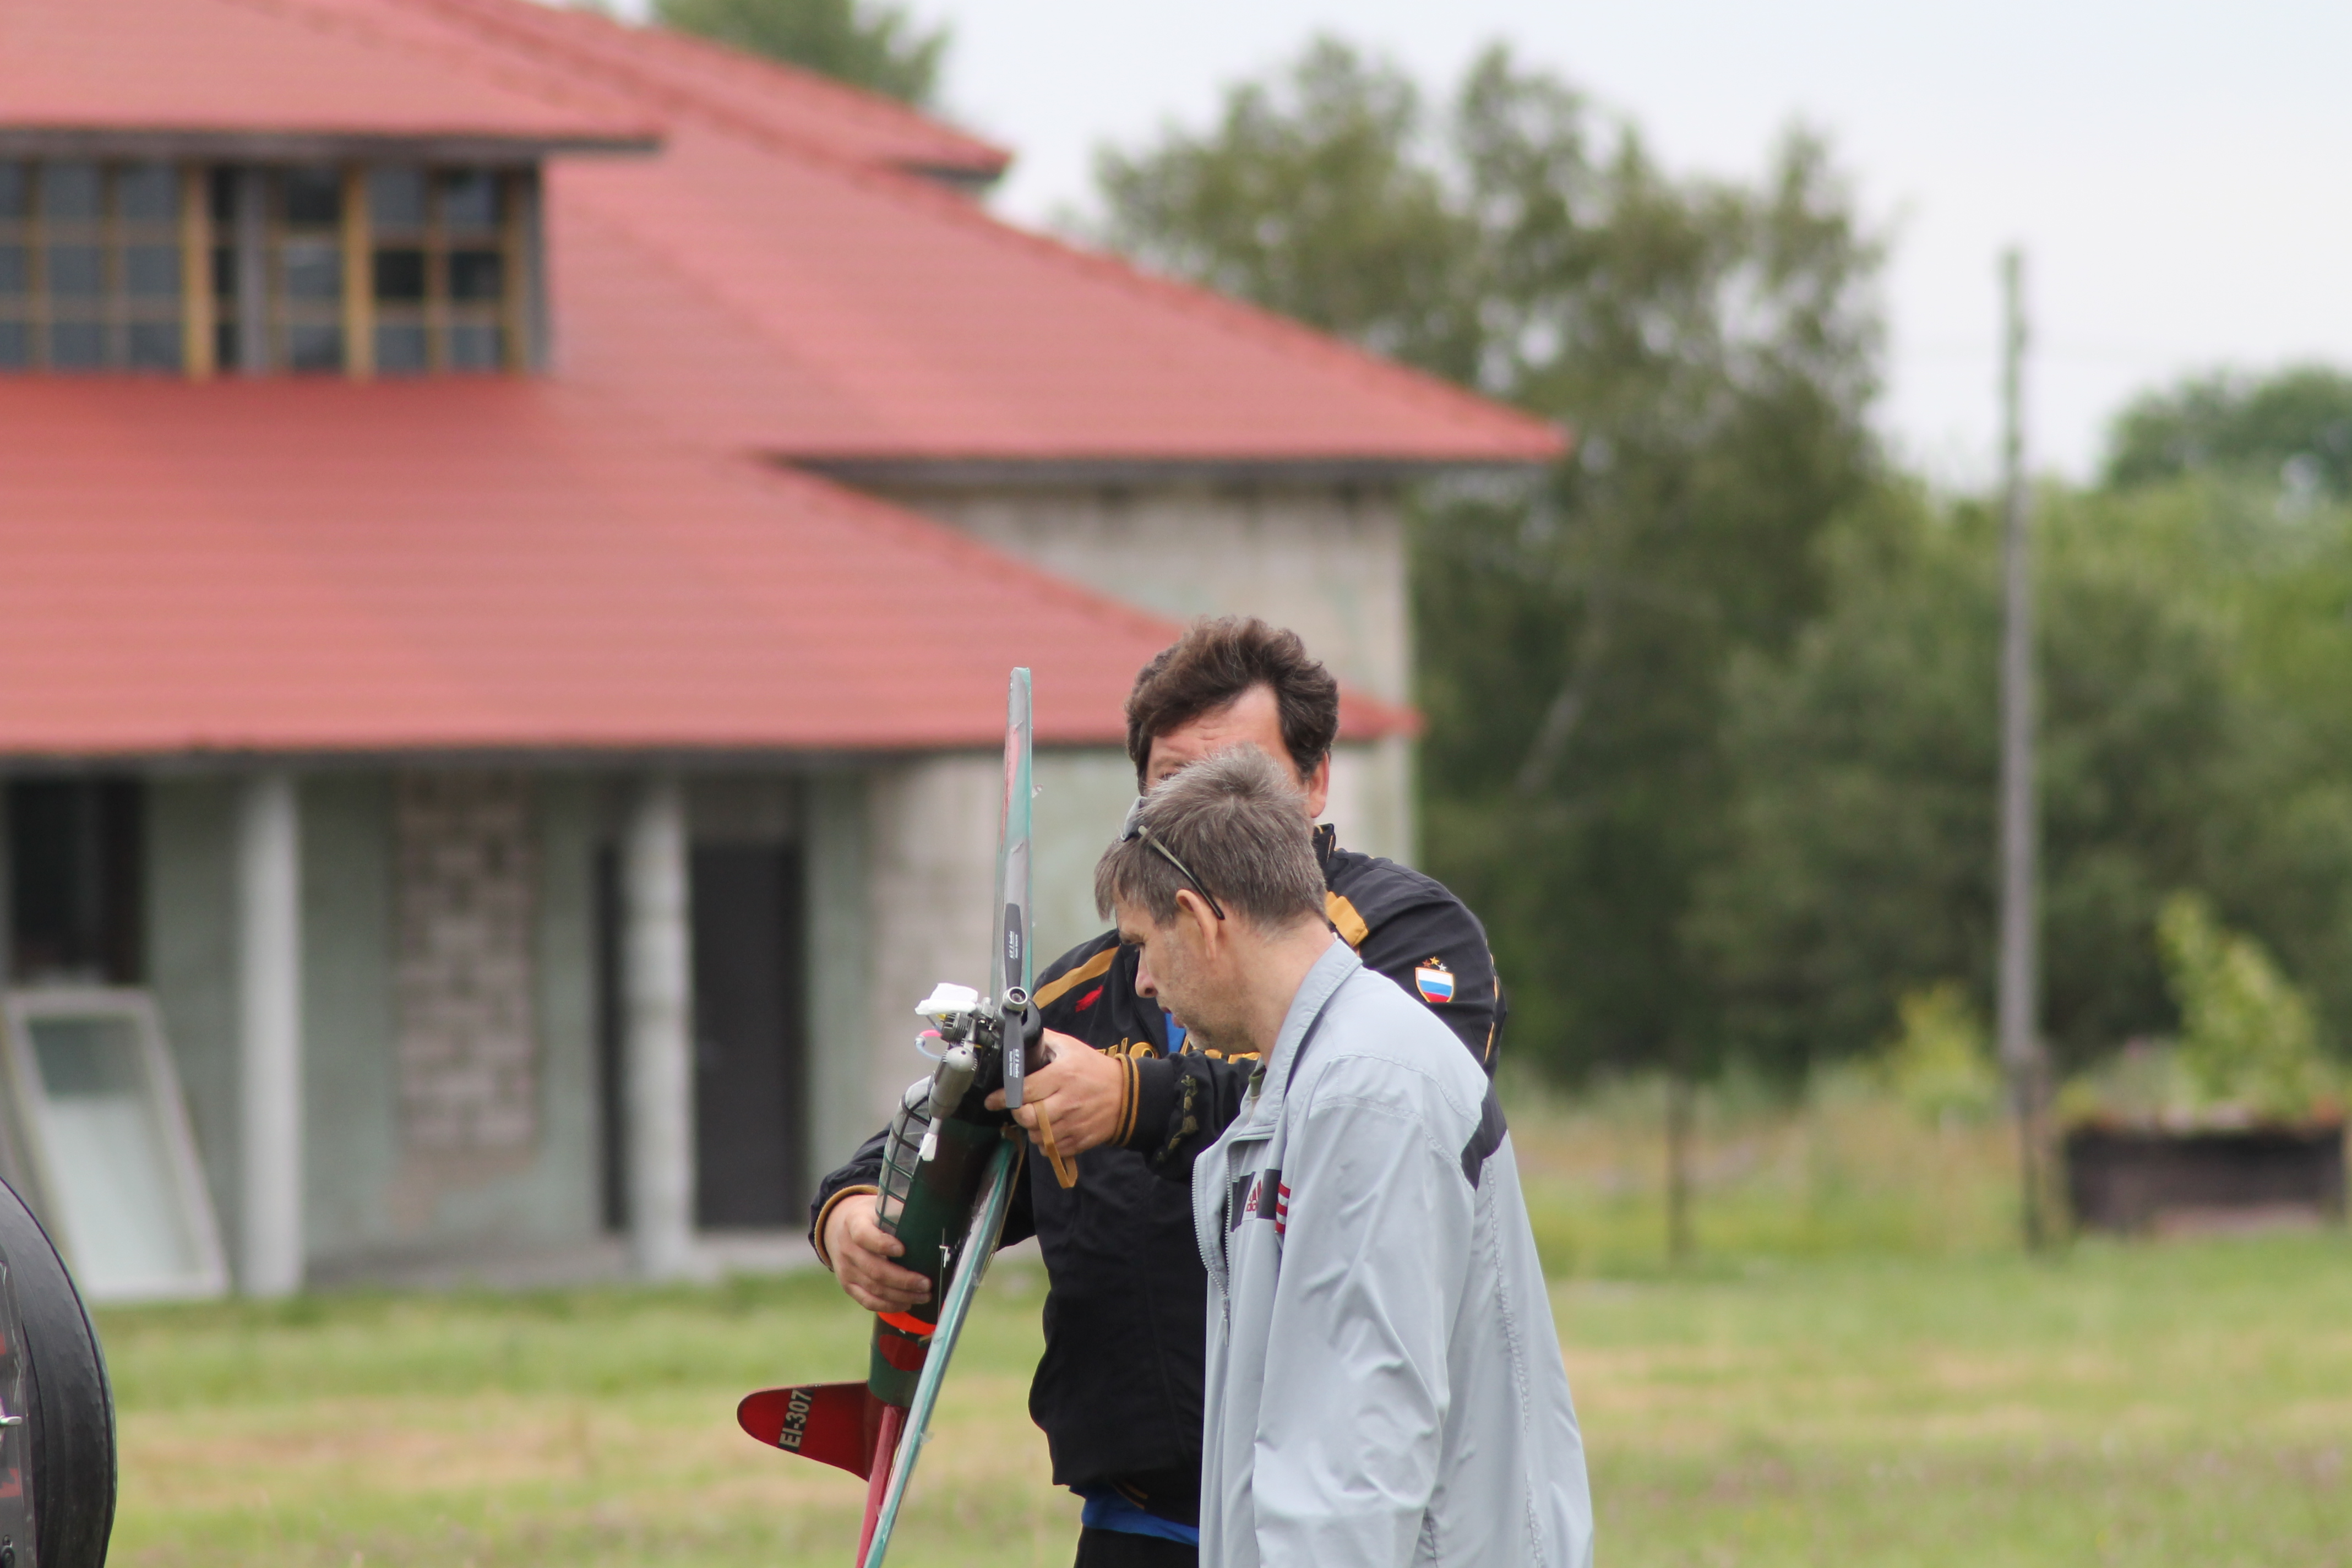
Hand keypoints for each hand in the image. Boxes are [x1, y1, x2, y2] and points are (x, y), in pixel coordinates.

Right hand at [823, 1193, 930, 1313]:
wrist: (838, 1228)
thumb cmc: (869, 1218)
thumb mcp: (879, 1207)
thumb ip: (898, 1214)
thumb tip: (931, 1220)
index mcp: (854, 1223)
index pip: (864, 1235)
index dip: (882, 1244)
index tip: (903, 1250)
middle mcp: (847, 1248)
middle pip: (874, 1269)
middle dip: (903, 1280)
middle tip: (926, 1283)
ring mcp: (845, 1269)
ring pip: (874, 1288)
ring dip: (901, 1295)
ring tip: (924, 1295)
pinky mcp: (847, 1285)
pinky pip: (867, 1301)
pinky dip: (889, 1306)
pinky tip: (906, 1302)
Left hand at [986, 1029, 1125, 1157]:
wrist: (1127, 1095)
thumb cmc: (1095, 1069)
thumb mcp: (1072, 1047)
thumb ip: (1045, 1041)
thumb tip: (1020, 1036)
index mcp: (1062, 1076)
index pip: (1024, 1091)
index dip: (1003, 1097)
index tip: (992, 1101)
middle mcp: (1067, 1102)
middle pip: (1027, 1117)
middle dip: (1018, 1113)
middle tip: (1020, 1107)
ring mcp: (1074, 1124)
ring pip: (1037, 1136)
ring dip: (1031, 1128)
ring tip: (1036, 1117)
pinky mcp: (1080, 1140)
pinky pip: (1051, 1149)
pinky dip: (1045, 1142)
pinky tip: (1049, 1129)